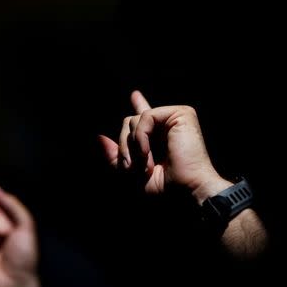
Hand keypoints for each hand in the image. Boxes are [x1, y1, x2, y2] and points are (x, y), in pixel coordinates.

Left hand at [99, 92, 266, 256]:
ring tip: (145, 165)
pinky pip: (145, 117)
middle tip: (131, 168)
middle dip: (124, 147)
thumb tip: (98, 137)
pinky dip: (140, 137)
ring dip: (132, 145)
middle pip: (129, 122)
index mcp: (160, 137)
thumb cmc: (165, 187)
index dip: (139, 105)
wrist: (188, 191)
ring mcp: (174, 118)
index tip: (135, 95)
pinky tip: (147, 153)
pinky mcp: (181, 113)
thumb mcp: (131, 174)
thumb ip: (115, 157)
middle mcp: (168, 125)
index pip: (145, 119)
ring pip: (133, 119)